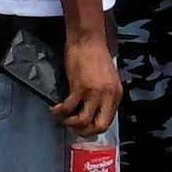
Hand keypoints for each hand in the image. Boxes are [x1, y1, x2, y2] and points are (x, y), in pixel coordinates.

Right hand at [56, 21, 121, 140]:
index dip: (93, 129)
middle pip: (98, 126)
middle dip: (84, 132)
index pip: (108, 122)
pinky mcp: (80, 88)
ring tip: (62, 117)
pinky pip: (68, 108)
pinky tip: (55, 108)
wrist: (88, 40)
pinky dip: (60, 111)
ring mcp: (94, 93)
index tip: (82, 127)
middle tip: (72, 128)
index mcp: (116, 95)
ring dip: (69, 123)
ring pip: (82, 121)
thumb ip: (103, 95)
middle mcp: (108, 97)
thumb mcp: (107, 80)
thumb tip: (93, 110)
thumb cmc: (95, 56)